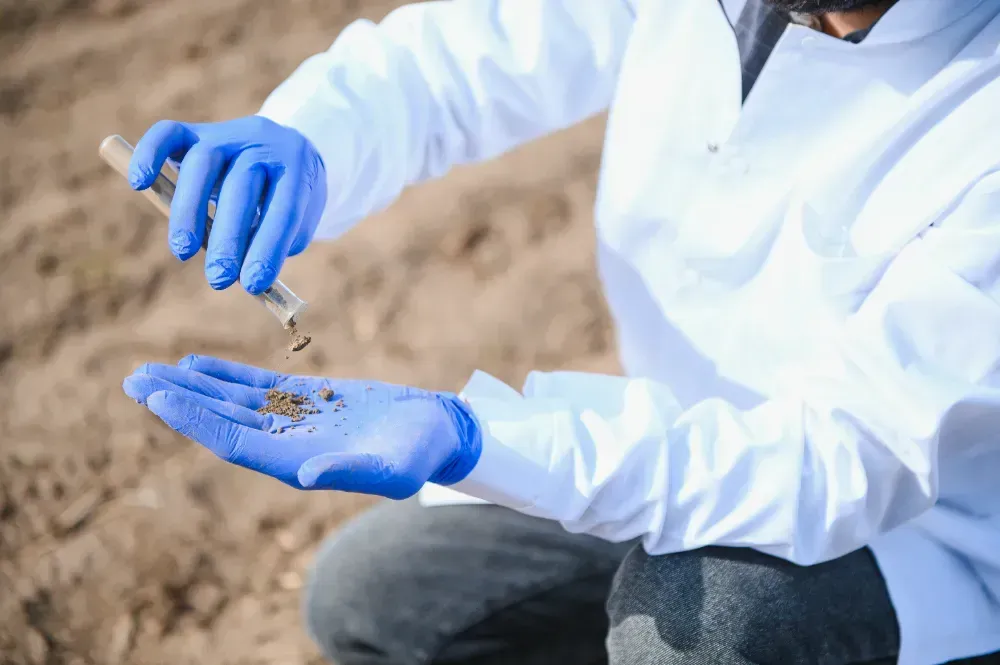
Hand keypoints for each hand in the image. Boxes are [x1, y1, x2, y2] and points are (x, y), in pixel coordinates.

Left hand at [122, 356, 481, 497]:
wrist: (438, 433)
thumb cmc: (420, 454)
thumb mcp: (393, 467)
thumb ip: (349, 470)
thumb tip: (304, 474)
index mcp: (296, 462)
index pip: (232, 440)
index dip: (193, 419)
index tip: (157, 397)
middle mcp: (285, 444)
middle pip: (220, 420)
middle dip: (177, 400)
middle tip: (133, 379)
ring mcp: (293, 421)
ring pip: (231, 402)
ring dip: (191, 386)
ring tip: (150, 370)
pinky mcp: (307, 400)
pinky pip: (257, 387)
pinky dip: (225, 375)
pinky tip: (196, 364)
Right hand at [128, 116, 326, 293]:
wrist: (284, 148)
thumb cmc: (287, 197)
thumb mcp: (299, 219)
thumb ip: (276, 243)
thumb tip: (243, 273)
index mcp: (297, 167)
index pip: (284, 209)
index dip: (268, 248)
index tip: (254, 285)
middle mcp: (263, 143)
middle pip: (240, 186)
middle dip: (228, 239)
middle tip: (219, 280)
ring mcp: (227, 134)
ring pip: (202, 163)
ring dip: (189, 211)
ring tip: (183, 252)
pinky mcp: (196, 131)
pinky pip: (168, 134)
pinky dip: (149, 154)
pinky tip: (140, 183)